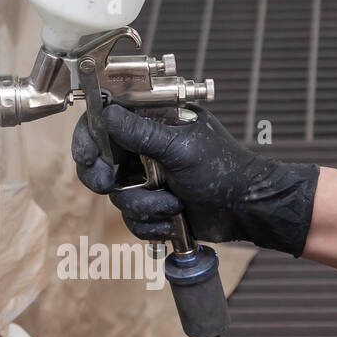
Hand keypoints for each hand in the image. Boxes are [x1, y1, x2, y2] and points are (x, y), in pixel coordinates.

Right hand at [71, 104, 319, 256]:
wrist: (248, 209)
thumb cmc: (223, 169)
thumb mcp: (179, 148)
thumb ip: (140, 132)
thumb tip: (107, 112)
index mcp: (152, 122)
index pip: (106, 121)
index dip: (88, 137)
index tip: (87, 157)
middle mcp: (144, 148)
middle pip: (99, 161)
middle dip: (103, 178)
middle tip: (107, 185)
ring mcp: (147, 177)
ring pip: (117, 195)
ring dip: (143, 206)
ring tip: (172, 205)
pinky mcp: (152, 205)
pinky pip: (132, 218)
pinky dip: (151, 224)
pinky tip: (175, 220)